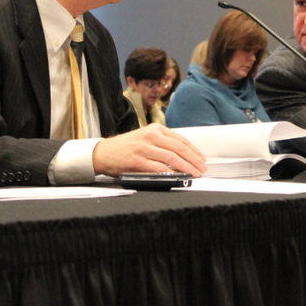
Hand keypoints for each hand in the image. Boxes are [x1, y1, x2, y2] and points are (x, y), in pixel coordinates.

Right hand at [92, 123, 207, 176]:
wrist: (103, 153)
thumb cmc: (126, 147)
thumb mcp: (146, 137)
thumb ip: (163, 143)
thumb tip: (184, 156)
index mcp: (155, 129)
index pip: (181, 140)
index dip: (194, 150)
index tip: (202, 159)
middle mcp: (151, 136)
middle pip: (179, 148)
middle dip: (194, 159)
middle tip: (202, 168)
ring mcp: (144, 148)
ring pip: (171, 157)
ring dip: (186, 167)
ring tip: (194, 173)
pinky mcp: (137, 160)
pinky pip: (158, 167)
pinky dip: (170, 172)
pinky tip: (177, 176)